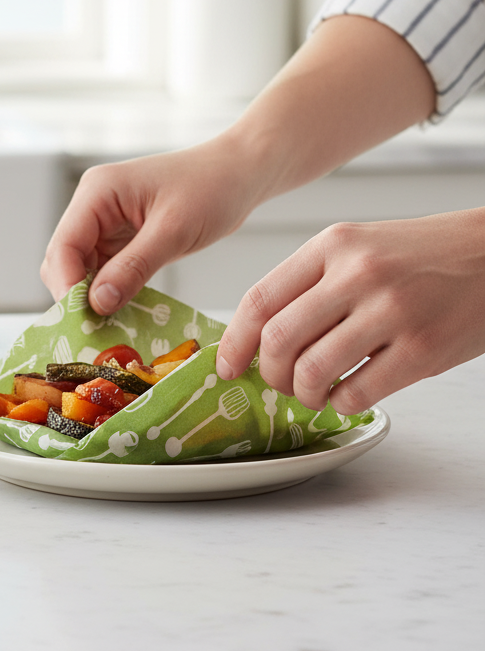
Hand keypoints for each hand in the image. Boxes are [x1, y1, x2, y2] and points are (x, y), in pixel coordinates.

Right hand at [40, 137, 266, 313]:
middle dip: (77, 295)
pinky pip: (104, 271)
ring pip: (81, 269)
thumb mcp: (174, 230)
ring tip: (113, 326)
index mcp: (97, 192)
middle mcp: (93, 205)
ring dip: (94, 297)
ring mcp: (105, 222)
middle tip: (99, 329)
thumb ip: (134, 266)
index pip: (64, 245)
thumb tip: (98, 303)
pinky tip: (125, 311)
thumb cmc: (212, 188)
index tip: (85, 320)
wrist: (238, 173)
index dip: (68, 285)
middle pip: (64, 259)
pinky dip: (111, 292)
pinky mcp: (120, 237)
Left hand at [216, 210, 484, 413]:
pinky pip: (358, 392)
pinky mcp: (422, 348)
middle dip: (269, 373)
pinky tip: (348, 395)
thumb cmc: (422, 255)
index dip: (234, 342)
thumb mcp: (357, 248)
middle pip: (278, 340)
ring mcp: (391, 310)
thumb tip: (258, 335)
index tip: (227, 366)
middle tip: (278, 382)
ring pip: (312, 371)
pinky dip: (341, 404)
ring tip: (313, 392)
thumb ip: (310, 282)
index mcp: (332, 246)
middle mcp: (357, 274)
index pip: (260, 300)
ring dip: (303, 394)